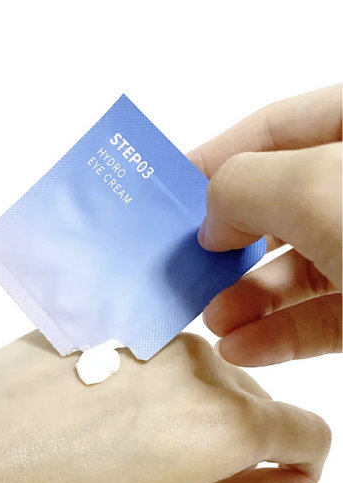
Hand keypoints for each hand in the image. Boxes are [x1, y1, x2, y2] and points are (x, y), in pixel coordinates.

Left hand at [0, 331, 330, 482]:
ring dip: (185, 410)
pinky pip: (151, 354)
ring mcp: (149, 333)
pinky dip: (143, 384)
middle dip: (236, 440)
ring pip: (200, 374)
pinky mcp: (108, 319)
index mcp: (227, 420)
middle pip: (252, 399)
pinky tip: (92, 417)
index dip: (300, 462)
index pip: (306, 431)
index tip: (279, 479)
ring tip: (118, 451)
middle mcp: (198, 362)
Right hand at [187, 84, 341, 365]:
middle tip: (183, 268)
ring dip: (250, 296)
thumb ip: (244, 185)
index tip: (165, 193)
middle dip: (228, 240)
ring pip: (304, 264)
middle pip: (285, 202)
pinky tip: (244, 346)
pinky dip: (282, 331)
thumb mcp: (317, 189)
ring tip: (210, 320)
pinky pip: (329, 313)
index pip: (278, 127)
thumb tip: (212, 210)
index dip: (215, 157)